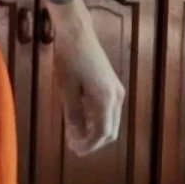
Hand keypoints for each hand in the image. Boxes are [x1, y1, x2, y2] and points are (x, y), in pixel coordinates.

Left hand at [52, 17, 124, 155]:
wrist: (77, 32)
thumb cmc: (69, 58)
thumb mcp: (67, 88)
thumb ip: (73, 114)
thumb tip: (75, 134)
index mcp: (106, 99)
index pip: (102, 133)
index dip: (88, 145)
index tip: (74, 151)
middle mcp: (117, 97)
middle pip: (109, 131)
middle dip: (92, 141)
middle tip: (73, 146)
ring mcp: (117, 91)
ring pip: (110, 121)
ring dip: (94, 131)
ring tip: (74, 135)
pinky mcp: (112, 85)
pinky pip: (108, 110)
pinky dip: (96, 119)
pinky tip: (80, 120)